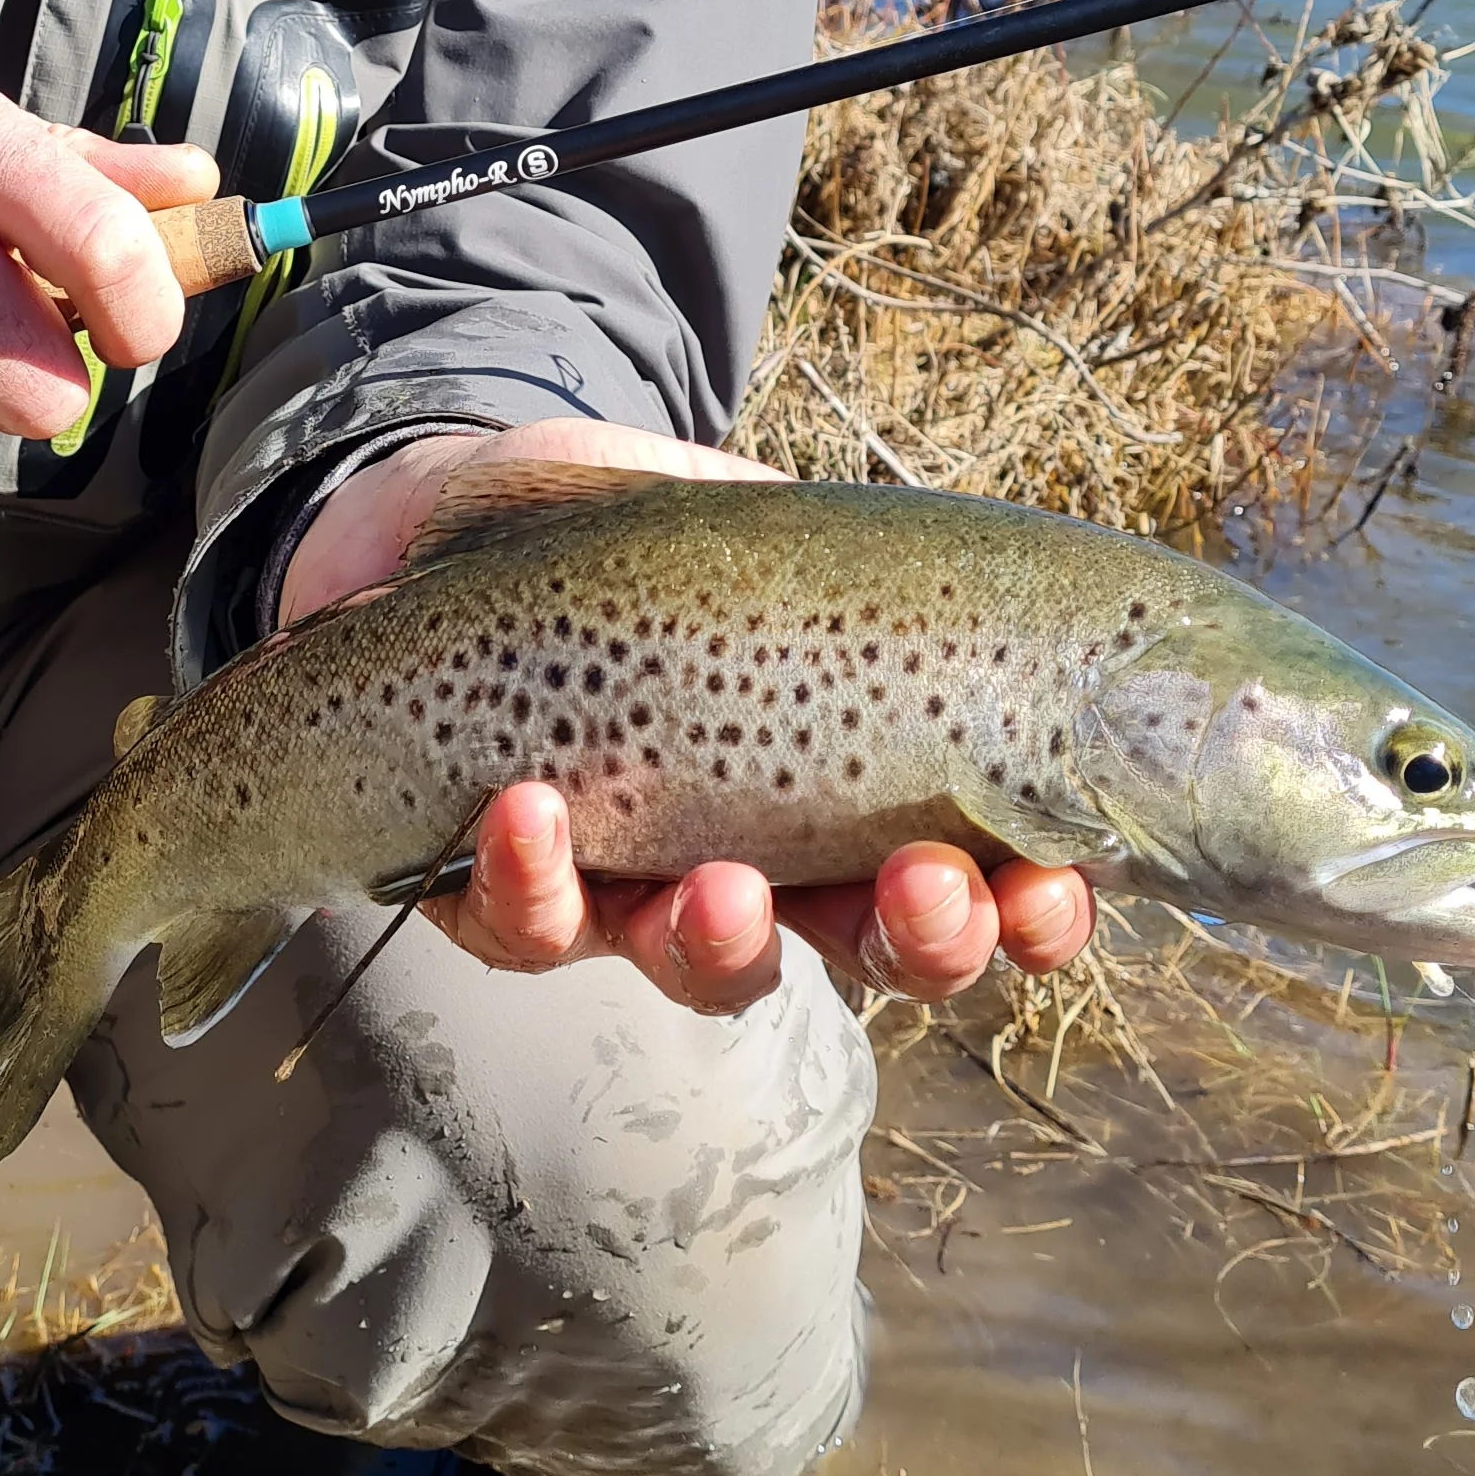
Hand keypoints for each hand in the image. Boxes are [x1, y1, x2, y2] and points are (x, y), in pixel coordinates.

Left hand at [278, 420, 1096, 1015]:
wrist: (418, 510)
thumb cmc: (605, 515)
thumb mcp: (731, 509)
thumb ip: (824, 548)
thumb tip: (957, 575)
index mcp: (848, 777)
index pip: (976, 875)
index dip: (1030, 910)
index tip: (1056, 885)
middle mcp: (762, 859)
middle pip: (868, 950)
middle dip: (916, 942)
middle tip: (926, 894)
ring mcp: (634, 890)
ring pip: (703, 967)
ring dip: (725, 940)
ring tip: (722, 888)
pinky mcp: (501, 894)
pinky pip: (525, 924)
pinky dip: (531, 879)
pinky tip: (527, 809)